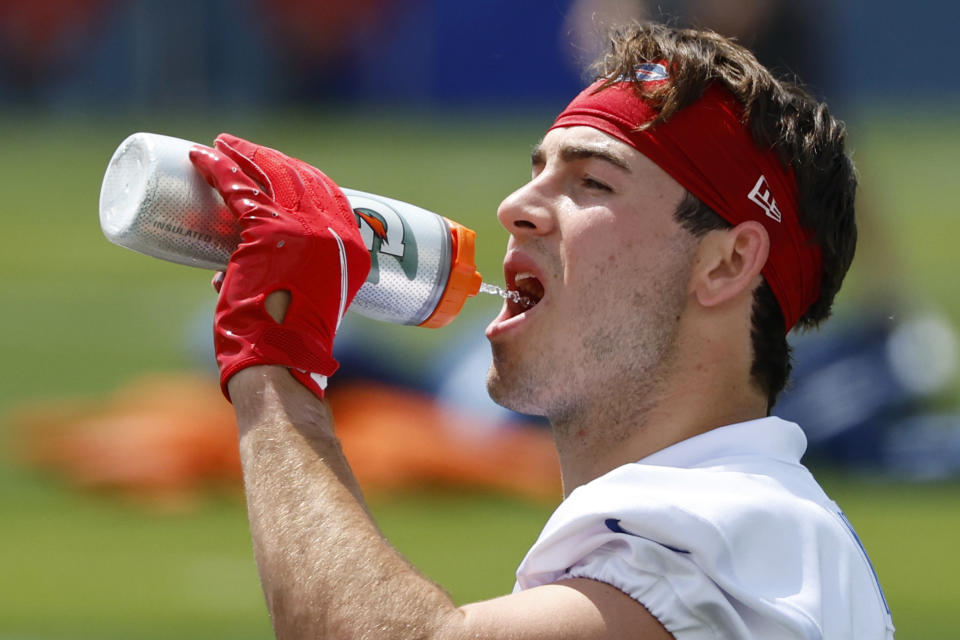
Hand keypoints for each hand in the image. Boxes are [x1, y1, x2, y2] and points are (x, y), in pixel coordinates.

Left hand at [189, 133, 369, 399]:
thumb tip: (219, 274)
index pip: (328, 192)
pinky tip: (201, 157)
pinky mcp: (267, 230)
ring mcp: (302, 228)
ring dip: (243, 154)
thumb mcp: (298, 304)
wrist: (281, 359)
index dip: (300, 171)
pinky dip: (216, 169)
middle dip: (268, 158)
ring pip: (270, 175)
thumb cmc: (285, 343)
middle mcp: (333, 233)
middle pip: (300, 177)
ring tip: (221, 146)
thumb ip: (264, 285)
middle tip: (240, 151)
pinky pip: (238, 188)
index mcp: (351, 249)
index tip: (274, 163)